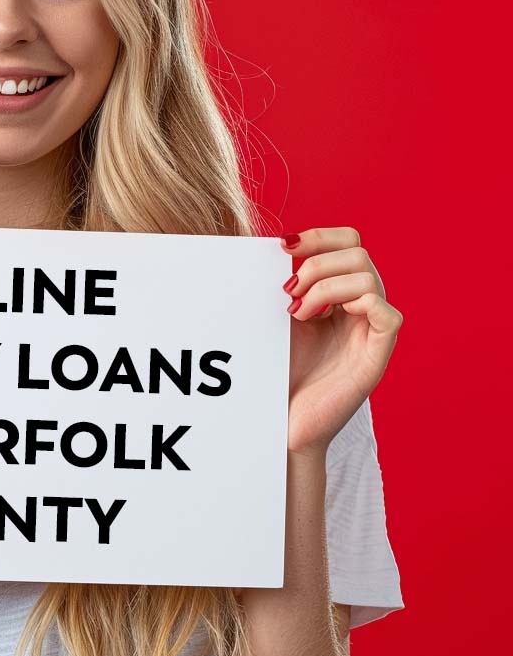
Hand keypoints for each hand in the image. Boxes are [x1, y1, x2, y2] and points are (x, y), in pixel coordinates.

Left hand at [279, 227, 402, 457]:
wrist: (281, 419)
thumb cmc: (278, 370)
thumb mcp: (278, 314)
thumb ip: (284, 281)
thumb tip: (270, 242)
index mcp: (340, 293)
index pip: (348, 242)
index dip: (319, 236)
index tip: (283, 247)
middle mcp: (360, 307)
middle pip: (358, 252)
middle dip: (316, 263)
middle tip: (288, 292)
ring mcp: (371, 331)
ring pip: (368, 277)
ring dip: (324, 286)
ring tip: (298, 312)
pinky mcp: (377, 355)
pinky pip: (386, 313)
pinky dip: (351, 305)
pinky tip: (319, 321)